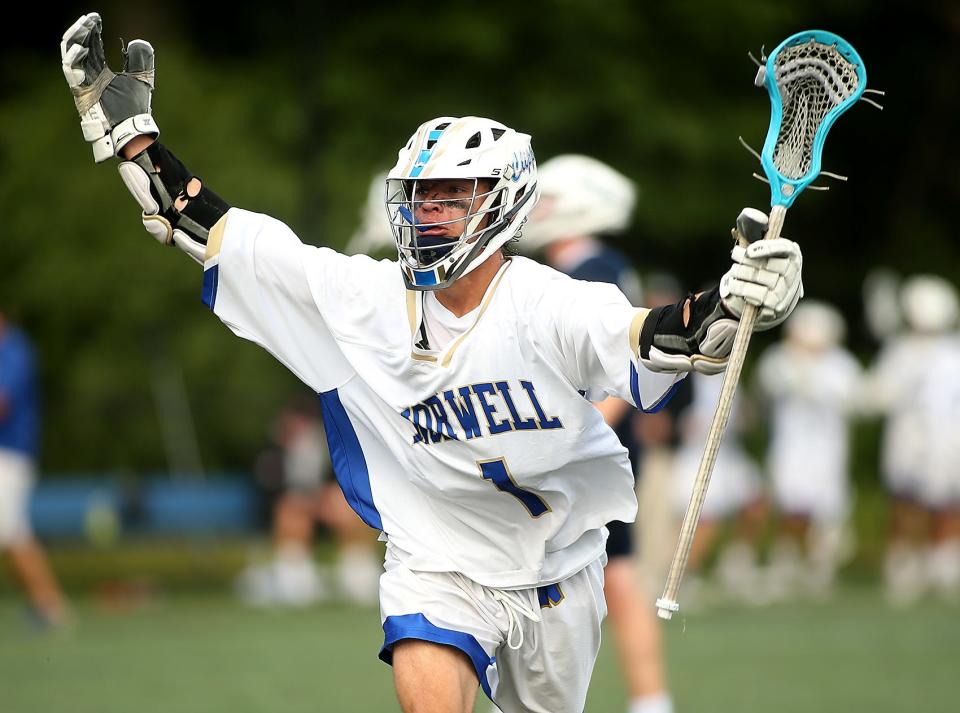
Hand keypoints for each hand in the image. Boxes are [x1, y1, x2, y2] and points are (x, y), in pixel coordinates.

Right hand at [61, 12, 158, 162]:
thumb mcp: (140, 79)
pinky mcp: (80, 92)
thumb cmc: (134, 108)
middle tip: (89, 18)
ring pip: (70, 54)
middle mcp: (89, 76)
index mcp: (101, 72)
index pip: (92, 46)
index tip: (97, 18)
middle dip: (82, 30)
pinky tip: (82, 47)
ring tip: (83, 26)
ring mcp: (83, 83)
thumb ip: (139, 61)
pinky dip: (74, 58)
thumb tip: (139, 42)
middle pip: (79, 46)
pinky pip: (71, 72)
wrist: (131, 129)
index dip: (93, 31)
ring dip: (75, 39)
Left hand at [720, 210, 802, 329]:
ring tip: (733, 272)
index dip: (766, 248)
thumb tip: (748, 215)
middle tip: (735, 255)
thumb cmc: (764, 266)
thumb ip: (755, 232)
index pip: (783, 248)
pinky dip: (741, 290)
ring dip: (739, 275)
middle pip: (765, 264)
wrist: (772, 296)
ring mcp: (786, 289)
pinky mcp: (777, 305)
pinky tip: (736, 286)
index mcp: (792, 253)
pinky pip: (755, 295)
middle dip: (745, 260)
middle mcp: (793, 271)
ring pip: (756, 279)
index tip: (749, 251)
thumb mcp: (760, 249)